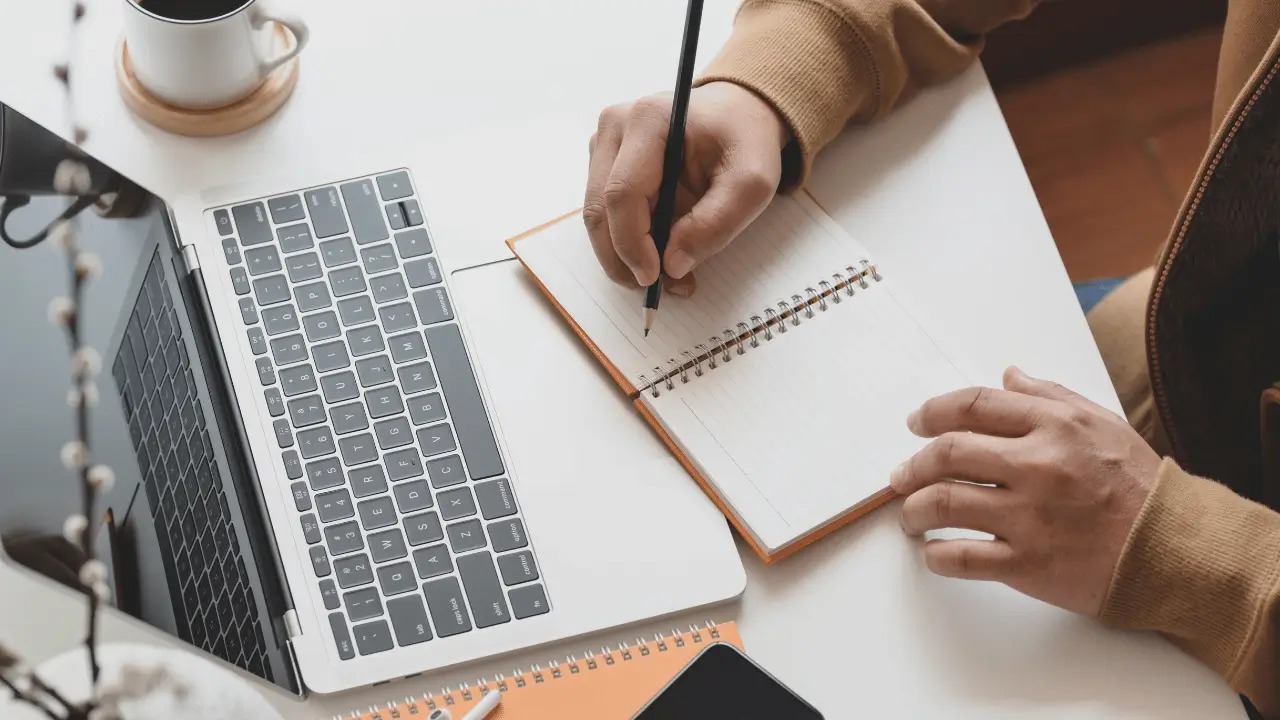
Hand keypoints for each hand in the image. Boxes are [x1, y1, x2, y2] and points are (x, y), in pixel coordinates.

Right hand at [584, 82, 788, 295]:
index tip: (654, 278)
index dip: (632, 243)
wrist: (737, 114)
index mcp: (648, 119)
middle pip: (599, 209)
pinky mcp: (604, 161)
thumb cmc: (744, 142)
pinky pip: (605, 214)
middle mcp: (615, 126)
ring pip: (597, 216)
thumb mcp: (752, 183)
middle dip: (623, 259)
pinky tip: (658, 254)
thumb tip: (672, 266)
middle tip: (659, 289)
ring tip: (668, 276)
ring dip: (624, 257)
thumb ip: (716, 223)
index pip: (622, 193)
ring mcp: (604, 143)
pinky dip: (626, 243)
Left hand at [890, 367, 1160, 616]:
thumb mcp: (1102, 424)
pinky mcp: (1028, 564)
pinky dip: (935, 555)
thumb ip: (1050, 396)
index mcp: (1054, 426)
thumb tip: (1008, 375)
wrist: (1176, 550)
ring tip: (910, 515)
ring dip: (913, 509)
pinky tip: (932, 552)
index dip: (933, 412)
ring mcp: (1029, 517)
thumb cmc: (1139, 487)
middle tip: (900, 475)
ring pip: (943, 504)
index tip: (916, 422)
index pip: (973, 406)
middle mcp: (1037, 466)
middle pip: (946, 453)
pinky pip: (961, 556)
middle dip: (912, 464)